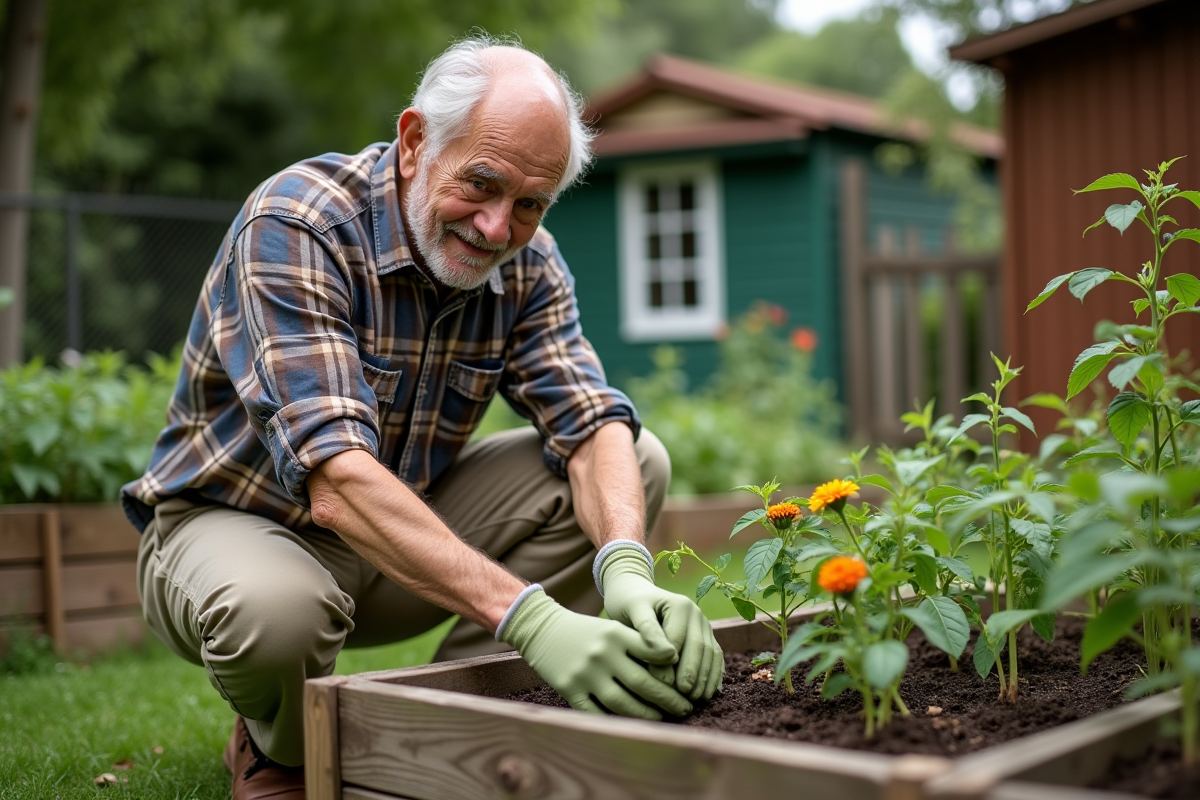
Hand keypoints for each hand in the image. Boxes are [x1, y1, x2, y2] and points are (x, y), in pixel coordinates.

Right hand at [498, 587, 692, 719]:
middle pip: (643, 683)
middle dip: (668, 699)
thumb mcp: (613, 628)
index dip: (674, 671)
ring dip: (647, 715)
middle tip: (686, 708)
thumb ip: (640, 643)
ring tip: (663, 718)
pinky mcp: (570, 690)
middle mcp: (602, 653)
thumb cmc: (586, 631)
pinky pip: (597, 713)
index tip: (688, 683)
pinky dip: (616, 722)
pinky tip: (632, 726)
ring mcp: (585, 674)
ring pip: (622, 703)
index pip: (653, 653)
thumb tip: (674, 661)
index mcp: (616, 633)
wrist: (543, 629)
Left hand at [598, 545, 723, 701]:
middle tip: (683, 696)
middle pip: (699, 647)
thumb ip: (648, 629)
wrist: (634, 594)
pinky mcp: (706, 637)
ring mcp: (704, 625)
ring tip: (695, 700)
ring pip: (710, 654)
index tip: (662, 686)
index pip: (677, 640)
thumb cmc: (629, 604)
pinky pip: (714, 658)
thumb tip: (668, 656)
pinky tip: (706, 694)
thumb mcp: (633, 611)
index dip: (671, 664)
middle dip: (693, 674)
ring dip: (705, 678)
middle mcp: (696, 613)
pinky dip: (712, 676)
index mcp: (680, 605)